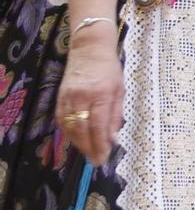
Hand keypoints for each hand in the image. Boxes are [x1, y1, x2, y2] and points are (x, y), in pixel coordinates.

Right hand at [57, 34, 122, 164]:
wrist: (89, 48)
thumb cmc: (110, 69)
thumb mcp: (120, 90)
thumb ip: (116, 116)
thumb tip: (114, 139)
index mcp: (101, 95)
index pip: (98, 126)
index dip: (100, 145)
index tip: (104, 158)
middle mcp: (82, 97)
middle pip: (82, 130)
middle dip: (89, 148)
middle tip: (96, 161)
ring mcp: (68, 97)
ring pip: (70, 127)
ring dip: (78, 143)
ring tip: (88, 153)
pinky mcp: (60, 96)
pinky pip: (62, 120)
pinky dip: (69, 133)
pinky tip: (76, 140)